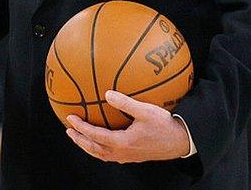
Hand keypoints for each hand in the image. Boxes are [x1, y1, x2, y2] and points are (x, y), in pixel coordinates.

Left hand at [65, 90, 190, 162]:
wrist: (181, 142)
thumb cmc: (165, 125)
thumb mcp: (146, 111)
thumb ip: (125, 103)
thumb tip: (107, 93)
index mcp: (123, 142)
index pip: (95, 136)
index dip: (81, 127)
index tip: (70, 118)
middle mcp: (123, 152)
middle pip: (94, 149)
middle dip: (80, 140)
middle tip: (68, 131)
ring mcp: (128, 157)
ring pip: (102, 154)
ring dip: (88, 146)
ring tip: (80, 137)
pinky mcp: (133, 157)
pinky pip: (110, 155)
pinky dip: (100, 148)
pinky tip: (101, 141)